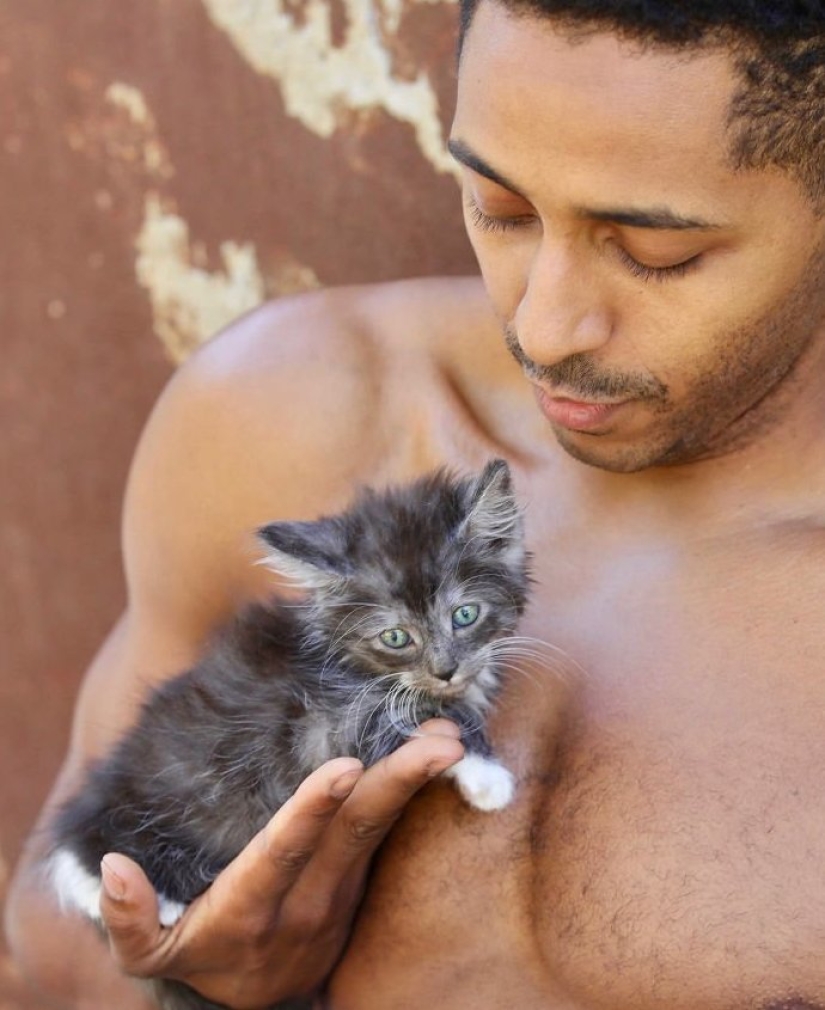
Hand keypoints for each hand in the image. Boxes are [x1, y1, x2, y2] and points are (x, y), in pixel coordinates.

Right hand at [98, 720, 462, 1008]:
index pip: (284, 854)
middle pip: (354, 834)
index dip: (312, 812)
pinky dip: (412, 796)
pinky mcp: (360, 885)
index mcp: (250, 910)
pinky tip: (436, 758)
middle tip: (438, 742)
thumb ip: (130, 919)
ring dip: (415, 783)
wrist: (261, 1006)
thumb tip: (111, 867)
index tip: (343, 769)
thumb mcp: (153, 954)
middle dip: (395, 783)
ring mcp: (341, 893)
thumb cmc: (201, 958)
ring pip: (380, 831)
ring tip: (450, 739)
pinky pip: (388, 835)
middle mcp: (306, 901)